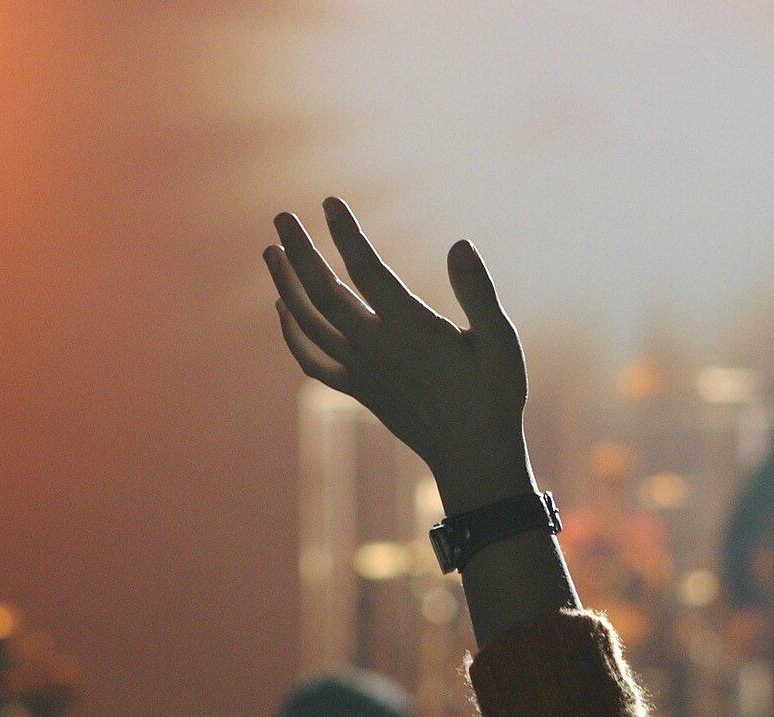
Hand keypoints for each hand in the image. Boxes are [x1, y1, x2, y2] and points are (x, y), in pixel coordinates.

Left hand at [264, 197, 534, 513]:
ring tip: (271, 251)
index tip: (330, 203)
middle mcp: (377, 348)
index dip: (346, 235)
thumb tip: (460, 245)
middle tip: (281, 217)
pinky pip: (311, 360)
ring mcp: (361, 371)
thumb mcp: (502, 343)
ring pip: (308, 323)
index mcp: (412, 329)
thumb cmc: (494, 395)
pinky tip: (281, 309)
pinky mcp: (356, 389)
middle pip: (323, 292)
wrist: (472, 456)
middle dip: (299, 251)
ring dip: (284, 285)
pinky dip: (290, 334)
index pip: (367, 271)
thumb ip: (479, 292)